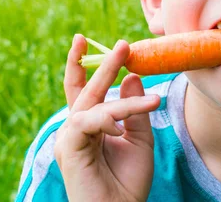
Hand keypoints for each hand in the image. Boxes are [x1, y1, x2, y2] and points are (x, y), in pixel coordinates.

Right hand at [54, 35, 160, 201]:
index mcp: (90, 125)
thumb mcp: (140, 140)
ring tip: (153, 102)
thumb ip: (136, 110)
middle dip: (104, 65)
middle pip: (86, 89)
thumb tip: (133, 76)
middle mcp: (76, 128)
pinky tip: (121, 129)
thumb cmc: (128, 181)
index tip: (84, 39)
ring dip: (123, 101)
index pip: (85, 89)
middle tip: (124, 44)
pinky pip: (90, 122)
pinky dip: (110, 118)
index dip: (84, 65)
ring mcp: (69, 138)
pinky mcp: (68, 148)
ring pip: (94, 105)